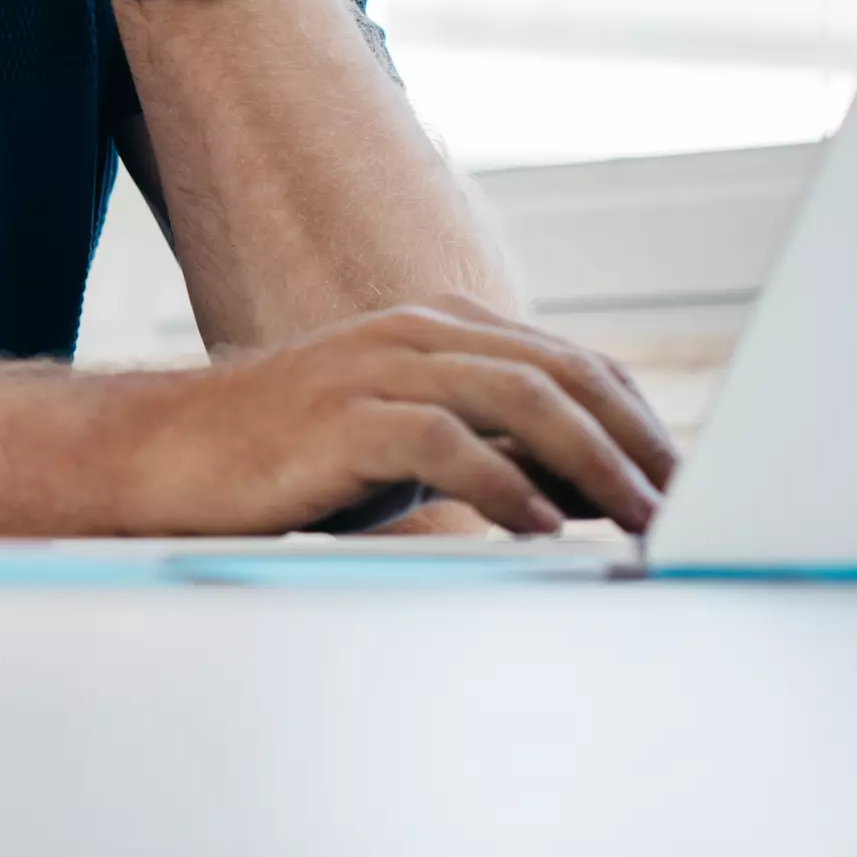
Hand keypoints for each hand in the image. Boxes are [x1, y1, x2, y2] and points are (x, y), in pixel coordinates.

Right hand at [54, 301, 679, 537]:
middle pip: (561, 372)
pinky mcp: (340, 417)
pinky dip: (503, 484)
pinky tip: (541, 528)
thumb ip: (492, 449)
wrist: (167, 457)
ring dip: (592, 461)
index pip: (571, 363)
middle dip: (636, 440)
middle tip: (687, 506)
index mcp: (439, 329)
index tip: (689, 483)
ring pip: (517, 396)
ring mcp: (376, 368)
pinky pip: (442, 442)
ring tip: (639, 518)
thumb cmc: (293, 461)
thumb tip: (597, 487)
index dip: (640, 420)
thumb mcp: (408, 447)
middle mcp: (416, 333)